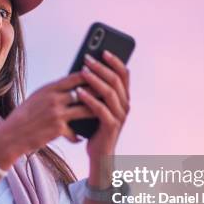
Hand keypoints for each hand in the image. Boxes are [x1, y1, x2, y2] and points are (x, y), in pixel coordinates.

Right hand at [0, 72, 95, 162]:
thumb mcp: (36, 98)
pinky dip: (77, 136)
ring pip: (85, 111)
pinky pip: (75, 132)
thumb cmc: (23, 116)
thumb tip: (70, 87)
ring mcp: (56, 114)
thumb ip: (53, 92)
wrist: (11, 135)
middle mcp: (54, 99)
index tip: (100, 75)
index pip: (75, 78)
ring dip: (95, 112)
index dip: (90, 76)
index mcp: (49, 89)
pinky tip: (79, 138)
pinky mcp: (58, 129)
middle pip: (84, 93)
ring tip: (102, 114)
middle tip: (110, 94)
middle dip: (98, 93)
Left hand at [78, 50, 129, 187]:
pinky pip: (100, 109)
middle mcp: (125, 105)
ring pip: (109, 93)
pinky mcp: (111, 127)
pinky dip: (89, 99)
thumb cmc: (95, 126)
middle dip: (101, 67)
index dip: (115, 61)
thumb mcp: (96, 105)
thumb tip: (84, 67)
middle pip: (116, 81)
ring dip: (95, 80)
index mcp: (123, 97)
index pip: (124, 74)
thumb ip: (95, 90)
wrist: (98, 154)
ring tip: (82, 71)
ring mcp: (119, 116)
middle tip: (87, 58)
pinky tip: (79, 92)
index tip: (102, 50)